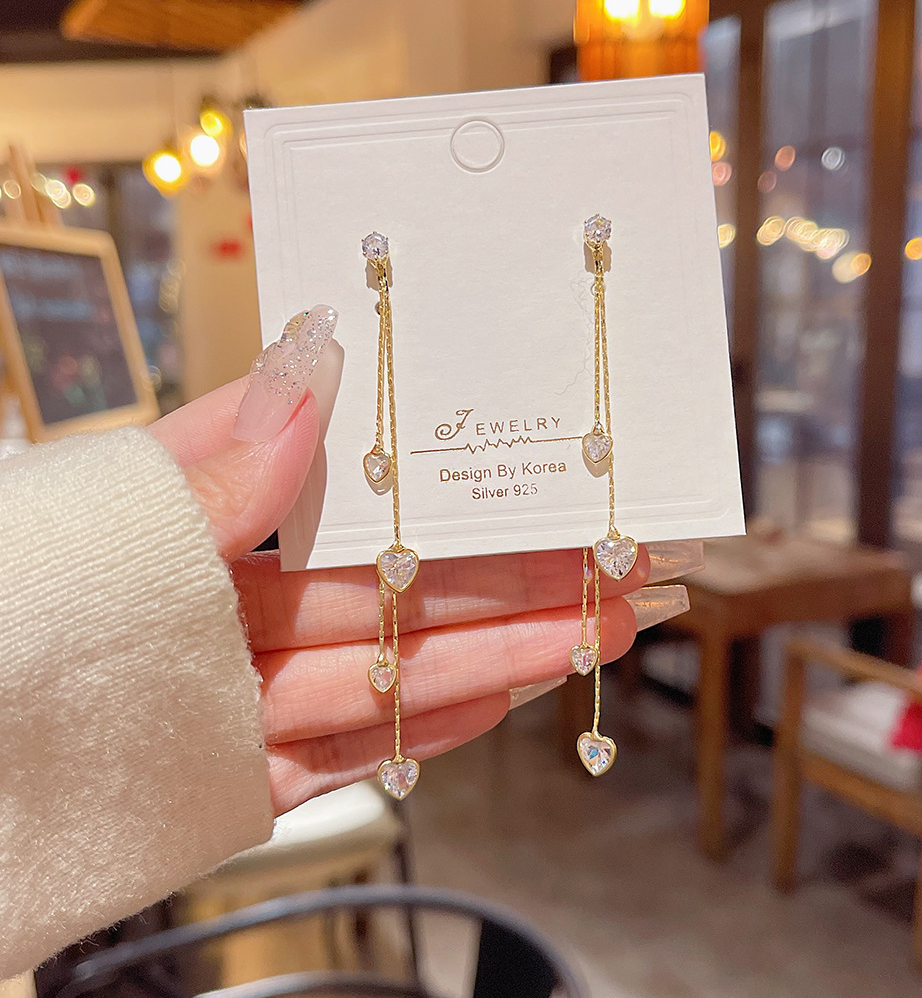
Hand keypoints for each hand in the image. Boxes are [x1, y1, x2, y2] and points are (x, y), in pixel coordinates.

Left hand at [151, 319, 687, 814]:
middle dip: (514, 581)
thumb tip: (314, 349)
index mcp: (199, 523)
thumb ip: (216, 455)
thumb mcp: (99, 519)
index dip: (451, 484)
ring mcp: (235, 697)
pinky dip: (422, 733)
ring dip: (499, 655)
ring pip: (388, 674)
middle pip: (395, 592)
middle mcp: (227, 607)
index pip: (350, 492)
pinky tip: (504, 699)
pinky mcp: (228, 778)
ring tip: (597, 632)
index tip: (539, 473)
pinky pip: (343, 752)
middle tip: (615, 564)